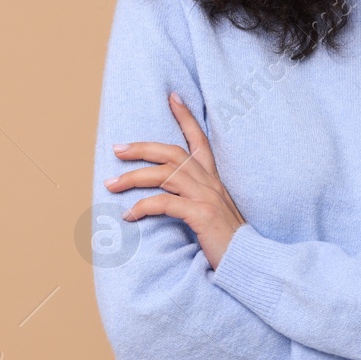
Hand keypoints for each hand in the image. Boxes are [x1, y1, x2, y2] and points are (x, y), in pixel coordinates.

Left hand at [106, 92, 246, 269]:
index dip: (186, 117)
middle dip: (142, 148)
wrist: (249, 262)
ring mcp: (207, 197)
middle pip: (173, 153)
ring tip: (111, 184)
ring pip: (164, 175)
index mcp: (214, 180)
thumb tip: (169, 197)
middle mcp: (211, 183)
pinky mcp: (201, 215)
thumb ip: (196, 200)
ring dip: (133, 177)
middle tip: (117, 148)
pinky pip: (165, 203)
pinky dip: (143, 207)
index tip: (172, 97)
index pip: (199, 140)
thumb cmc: (227, 242)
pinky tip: (128, 216)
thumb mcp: (213, 214)